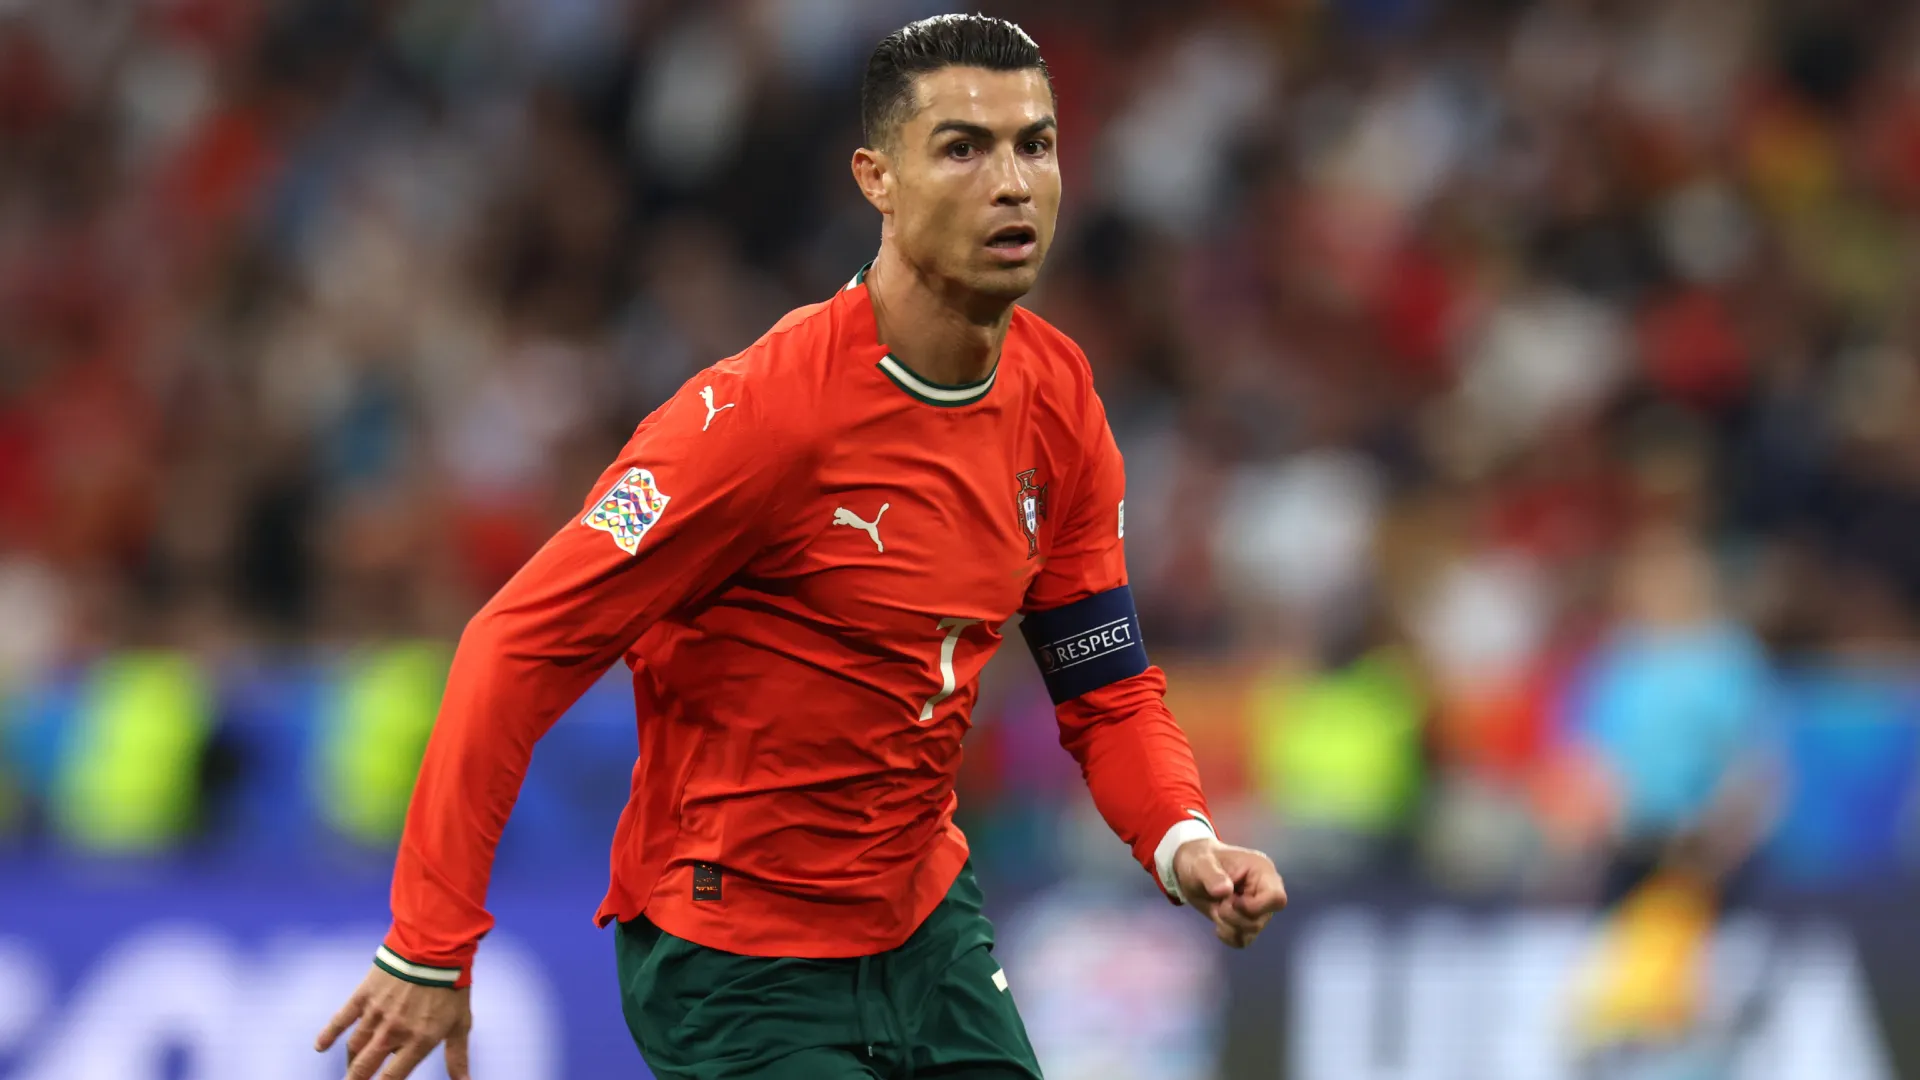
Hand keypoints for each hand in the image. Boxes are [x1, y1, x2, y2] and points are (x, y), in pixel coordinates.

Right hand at [315, 965, 471, 1079]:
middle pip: (363, 1068)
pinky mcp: (363, 997)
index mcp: (416, 1042)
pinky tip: (320, 1047)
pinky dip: (328, 1034)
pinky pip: (340, 1020)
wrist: (435, 947)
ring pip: (354, 1047)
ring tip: (350, 1070)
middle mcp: (392, 1033)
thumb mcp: (460, 1024)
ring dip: (350, 1061)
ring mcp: (375, 1015)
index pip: (390, 1078)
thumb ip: (457, 1056)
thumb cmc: (451, 986)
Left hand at [1173, 837, 1287, 947]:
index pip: (1277, 898)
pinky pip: (1243, 940)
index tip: (1232, 901)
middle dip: (1234, 917)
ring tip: (1216, 908)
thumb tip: (1224, 891)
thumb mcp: (1201, 864)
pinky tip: (1217, 923)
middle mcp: (1265, 891)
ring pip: (1252, 931)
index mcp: (1262, 871)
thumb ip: (1213, 876)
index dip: (1255, 907)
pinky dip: (1228, 935)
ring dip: (1229, 926)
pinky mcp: (1247, 922)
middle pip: (1262, 919)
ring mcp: (1258, 909)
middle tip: (1218, 904)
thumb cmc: (1200, 860)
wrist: (1192, 870)